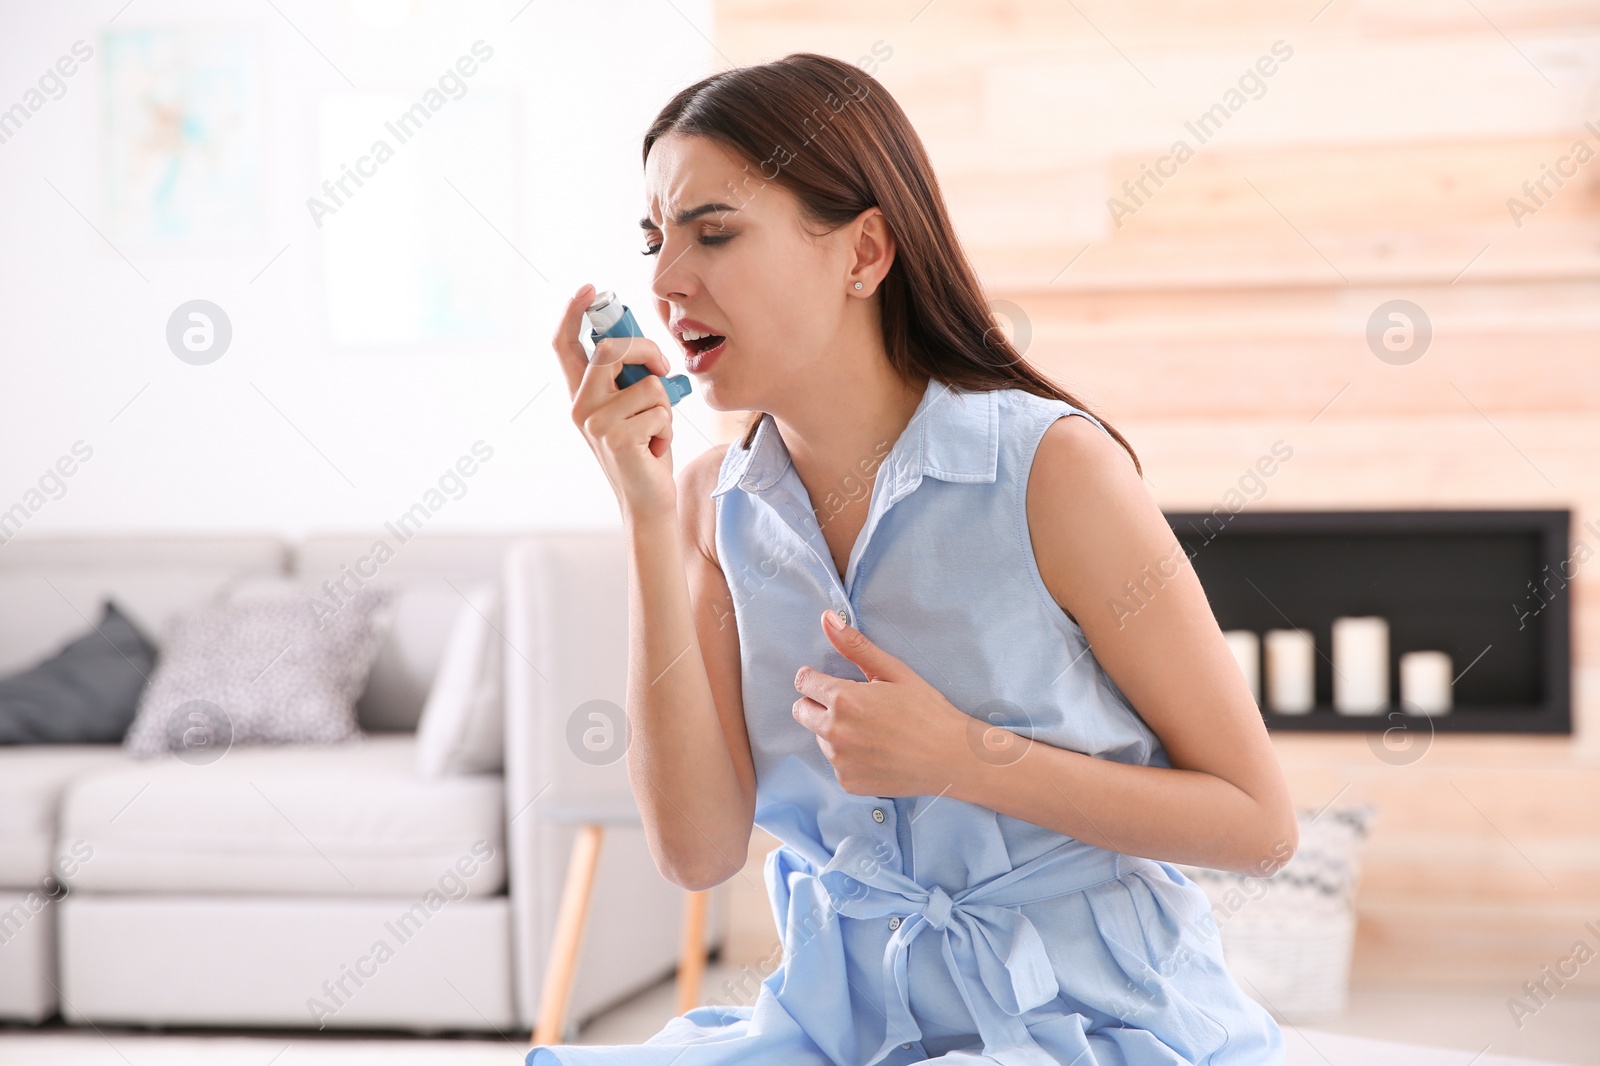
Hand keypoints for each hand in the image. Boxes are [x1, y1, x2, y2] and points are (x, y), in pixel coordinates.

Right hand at [552, 282, 677, 522]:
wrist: (648, 500)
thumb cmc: (646, 451)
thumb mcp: (633, 409)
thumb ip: (628, 380)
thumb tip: (644, 349)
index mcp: (581, 394)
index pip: (565, 345)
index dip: (573, 313)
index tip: (590, 289)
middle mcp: (580, 406)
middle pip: (611, 349)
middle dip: (647, 351)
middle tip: (664, 370)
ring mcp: (595, 422)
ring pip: (648, 384)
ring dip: (665, 408)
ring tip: (655, 432)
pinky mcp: (616, 437)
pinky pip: (660, 410)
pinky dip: (669, 429)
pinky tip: (655, 450)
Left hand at [791, 609, 968, 796]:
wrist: (951, 757)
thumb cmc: (927, 710)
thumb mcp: (894, 671)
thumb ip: (855, 646)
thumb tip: (827, 618)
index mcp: (843, 700)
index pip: (803, 682)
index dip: (817, 679)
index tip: (833, 682)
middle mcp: (835, 732)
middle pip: (802, 711)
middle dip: (819, 704)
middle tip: (854, 706)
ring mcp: (840, 761)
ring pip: (820, 737)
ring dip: (835, 731)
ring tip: (871, 731)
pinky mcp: (848, 782)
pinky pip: (836, 763)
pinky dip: (849, 757)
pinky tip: (876, 752)